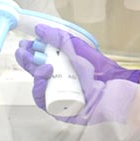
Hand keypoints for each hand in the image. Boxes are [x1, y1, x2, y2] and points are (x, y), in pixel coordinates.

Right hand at [15, 24, 139, 124]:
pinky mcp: (59, 112)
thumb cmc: (101, 70)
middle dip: (27, 61)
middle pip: (36, 73)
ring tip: (42, 64)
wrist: (116, 89)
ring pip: (38, 87)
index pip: (41, 61)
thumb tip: (39, 29)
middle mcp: (59, 83)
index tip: (25, 43)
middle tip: (23, 52)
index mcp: (63, 69)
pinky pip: (44, 101)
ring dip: (35, 73)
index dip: (31, 53)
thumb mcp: (79, 48)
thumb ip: (60, 38)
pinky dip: (40, 88)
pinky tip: (46, 73)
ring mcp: (59, 98)